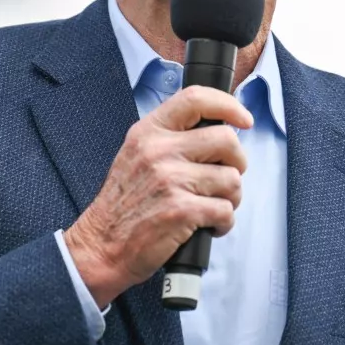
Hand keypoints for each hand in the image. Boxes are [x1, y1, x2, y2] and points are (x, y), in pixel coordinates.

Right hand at [63, 86, 251, 307]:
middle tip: (225, 178)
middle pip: (226, 140)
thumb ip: (170, 138)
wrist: (101, 245)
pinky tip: (207, 226)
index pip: (195, 99)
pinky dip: (223, 222)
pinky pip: (226, 210)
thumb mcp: (137, 155)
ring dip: (231, 198)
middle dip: (237, 162)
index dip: (228, 105)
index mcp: (149, 132)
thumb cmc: (124, 204)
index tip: (243, 119)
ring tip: (211, 206)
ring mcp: (170, 180)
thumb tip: (218, 131)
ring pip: (232, 179)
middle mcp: (158, 151)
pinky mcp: (181, 210)